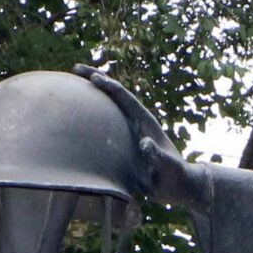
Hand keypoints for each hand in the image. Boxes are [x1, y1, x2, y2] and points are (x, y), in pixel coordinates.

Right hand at [82, 69, 210, 213]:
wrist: (179, 185)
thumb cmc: (176, 177)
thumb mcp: (169, 167)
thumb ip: (158, 156)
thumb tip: (144, 144)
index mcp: (146, 123)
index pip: (126, 99)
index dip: (110, 87)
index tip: (94, 77)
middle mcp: (137, 122)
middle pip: (115, 95)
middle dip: (97, 78)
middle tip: (76, 67)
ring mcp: (130, 131)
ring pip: (108, 108)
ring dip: (92, 94)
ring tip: (72, 82)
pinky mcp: (125, 142)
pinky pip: (105, 126)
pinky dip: (91, 117)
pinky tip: (76, 117)